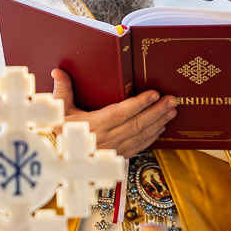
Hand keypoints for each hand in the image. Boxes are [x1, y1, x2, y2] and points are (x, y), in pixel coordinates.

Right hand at [51, 70, 175, 156]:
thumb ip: (62, 91)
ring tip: (172, 110)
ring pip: (140, 136)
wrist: (57, 159)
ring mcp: (113, 150)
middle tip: (172, 100)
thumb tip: (58, 71)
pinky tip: (161, 127)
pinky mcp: (116, 158)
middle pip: (136, 124)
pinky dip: (152, 137)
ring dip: (158, 123)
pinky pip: (138, 147)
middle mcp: (105, 139)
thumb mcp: (58, 111)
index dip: (139, 104)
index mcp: (92, 125)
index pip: (121, 113)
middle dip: (157, 112)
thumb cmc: (58, 133)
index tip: (154, 94)